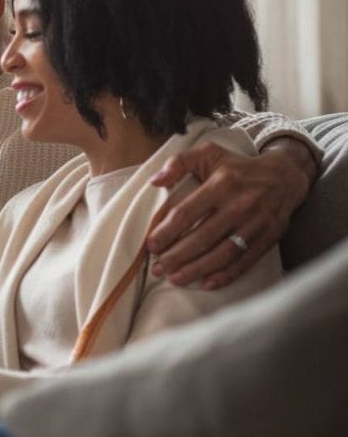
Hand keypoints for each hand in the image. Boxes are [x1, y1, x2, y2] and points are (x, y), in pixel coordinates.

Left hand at [145, 138, 313, 288]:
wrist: (285, 175)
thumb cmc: (236, 166)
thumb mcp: (208, 153)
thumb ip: (178, 163)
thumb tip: (154, 181)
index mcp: (222, 184)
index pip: (187, 213)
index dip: (167, 231)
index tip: (151, 245)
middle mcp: (240, 205)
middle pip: (203, 237)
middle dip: (177, 256)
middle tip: (158, 268)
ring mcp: (256, 223)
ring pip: (223, 253)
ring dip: (197, 269)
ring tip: (175, 279)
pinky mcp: (269, 237)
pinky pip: (245, 261)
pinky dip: (226, 275)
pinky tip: (206, 283)